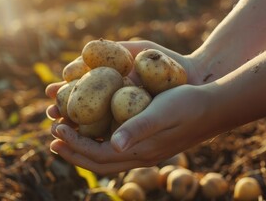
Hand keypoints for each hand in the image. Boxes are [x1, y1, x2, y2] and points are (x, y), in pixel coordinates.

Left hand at [45, 40, 209, 173]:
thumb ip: (137, 128)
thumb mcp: (161, 113)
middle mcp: (138, 156)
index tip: (55, 129)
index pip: (97, 154)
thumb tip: (113, 144)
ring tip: (64, 136)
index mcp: (139, 151)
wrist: (213, 107)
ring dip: (82, 148)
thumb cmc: (187, 105)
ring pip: (105, 157)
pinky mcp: (147, 143)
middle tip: (52, 137)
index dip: (73, 144)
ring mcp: (143, 151)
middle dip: (72, 151)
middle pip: (97, 162)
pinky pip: (115, 148)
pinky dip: (97, 142)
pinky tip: (92, 131)